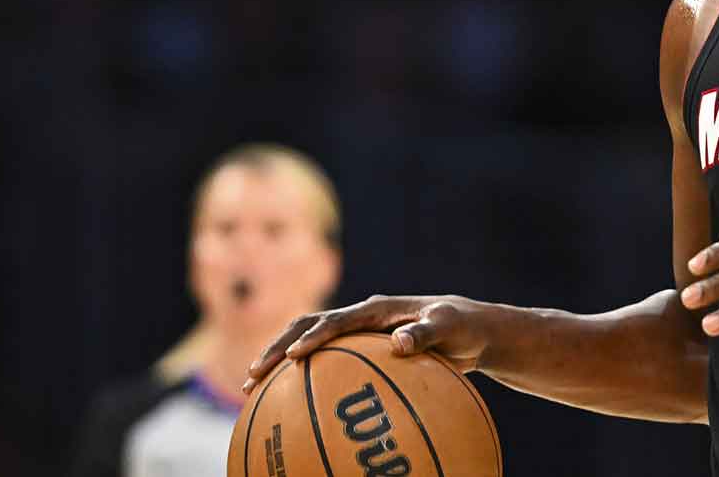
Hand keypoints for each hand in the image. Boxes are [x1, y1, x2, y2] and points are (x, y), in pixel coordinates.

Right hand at [241, 295, 496, 392]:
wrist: (468, 329)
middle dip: (275, 349)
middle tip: (251, 376)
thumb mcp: (450, 328)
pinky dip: (301, 379)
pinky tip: (286, 408)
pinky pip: (324, 364)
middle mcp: (359, 317)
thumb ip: (426, 332)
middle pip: (305, 327)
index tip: (291, 357)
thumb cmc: (460, 327)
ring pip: (306, 343)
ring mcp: (356, 333)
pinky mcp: (358, 350)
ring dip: (277, 362)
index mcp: (375, 309)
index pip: (334, 321)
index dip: (312, 338)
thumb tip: (400, 343)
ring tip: (250, 391)